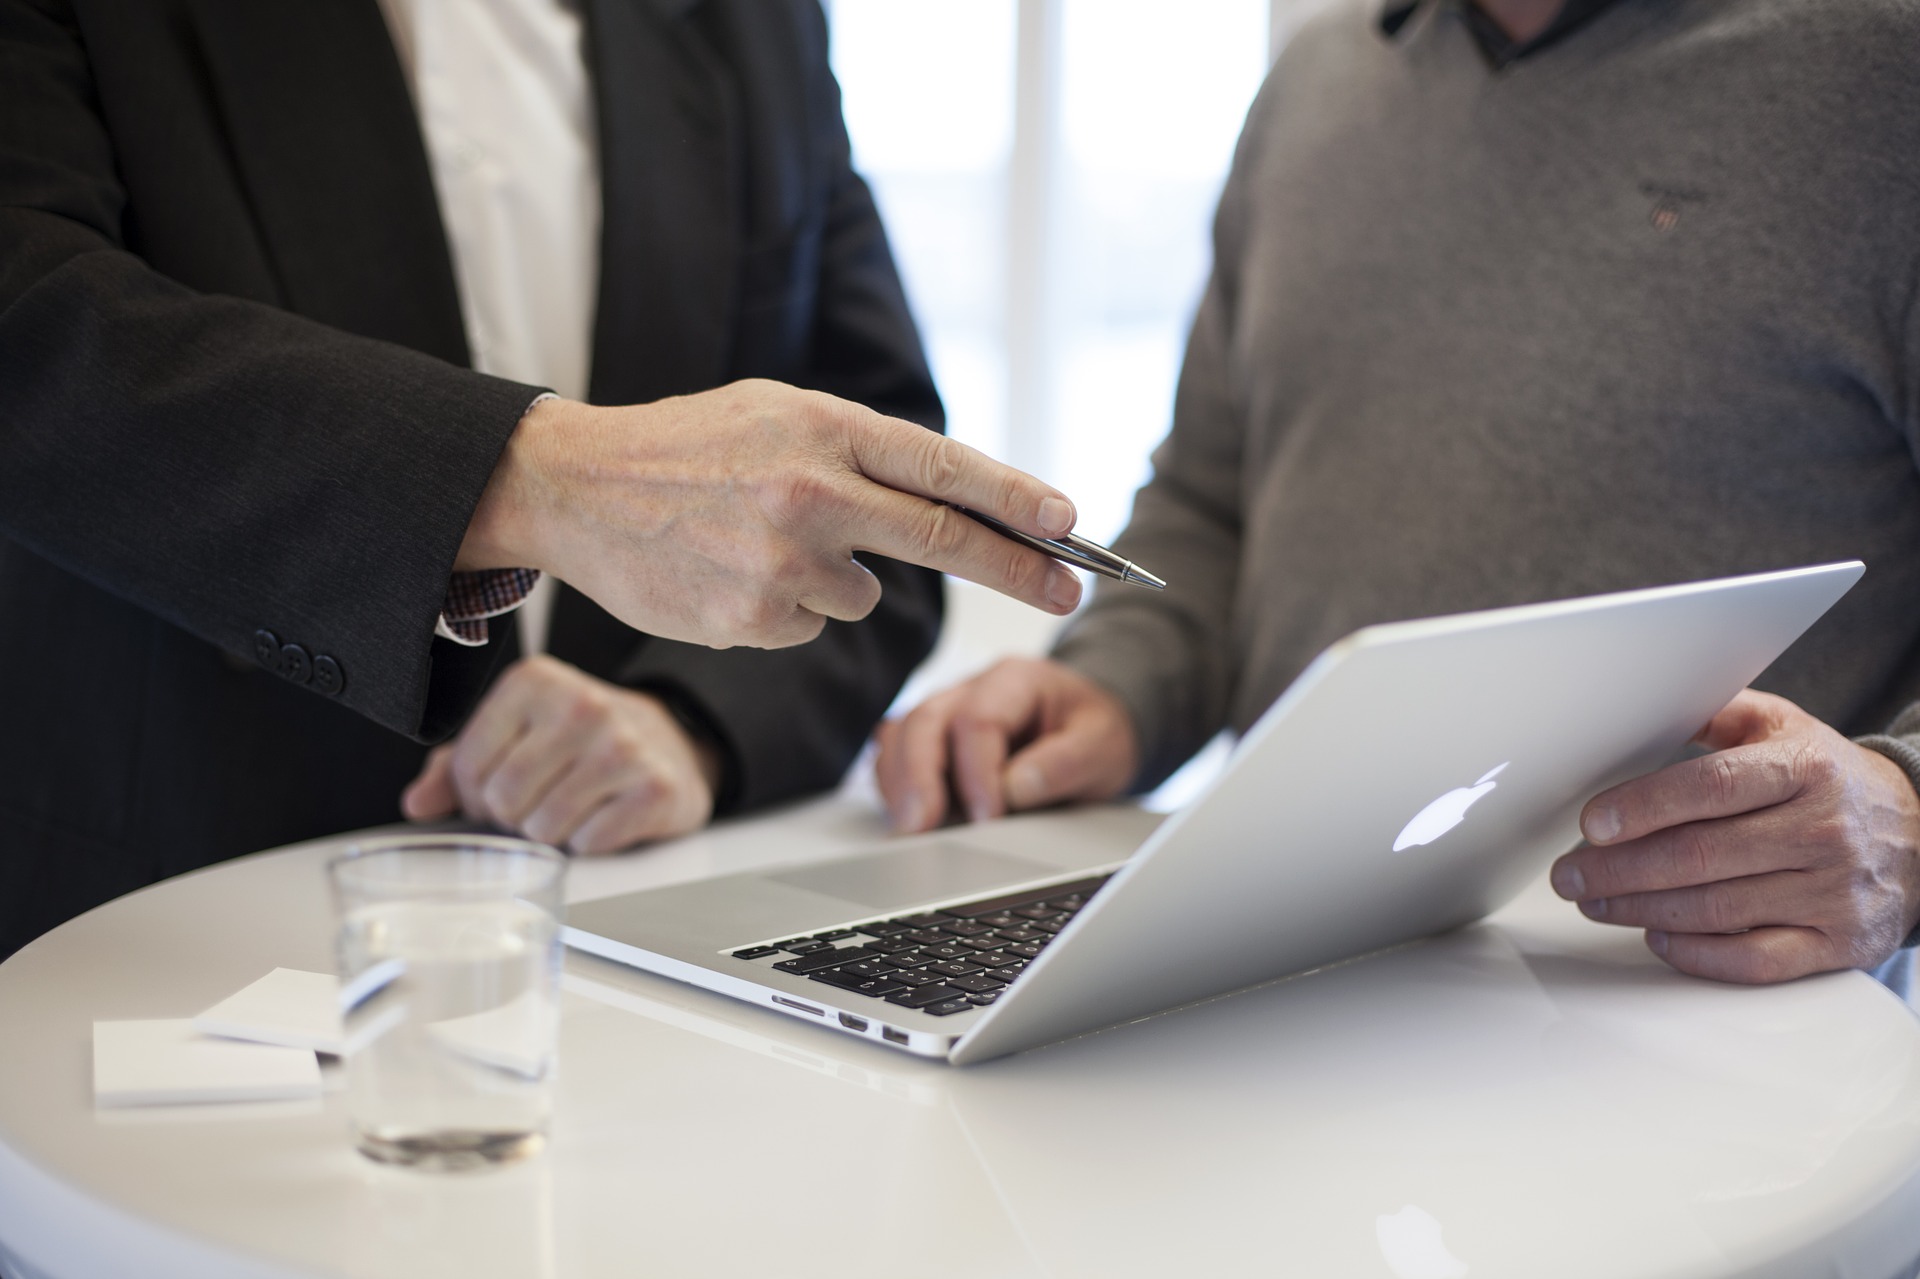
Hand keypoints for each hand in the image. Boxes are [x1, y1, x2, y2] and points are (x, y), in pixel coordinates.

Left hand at [401, 656, 719, 854]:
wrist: (669, 743)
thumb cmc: (578, 741)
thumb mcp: (515, 735)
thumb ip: (456, 766)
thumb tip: (417, 805)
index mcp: (534, 681)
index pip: (468, 766)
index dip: (475, 794)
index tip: (500, 787)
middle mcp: (581, 704)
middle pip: (504, 800)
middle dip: (513, 817)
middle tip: (537, 803)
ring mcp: (623, 746)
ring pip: (544, 827)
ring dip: (550, 833)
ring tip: (571, 807)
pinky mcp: (656, 788)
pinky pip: (590, 842)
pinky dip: (589, 842)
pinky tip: (604, 814)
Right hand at [457, 382, 1083, 649]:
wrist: (575, 487)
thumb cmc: (688, 446)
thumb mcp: (777, 413)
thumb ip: (859, 452)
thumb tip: (953, 501)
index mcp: (822, 427)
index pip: (944, 468)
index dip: (1017, 500)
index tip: (1071, 523)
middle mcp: (811, 492)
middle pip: (944, 540)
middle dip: (1020, 569)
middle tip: (1072, 588)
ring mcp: (782, 561)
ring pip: (863, 593)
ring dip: (837, 577)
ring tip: (759, 540)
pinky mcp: (753, 618)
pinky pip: (810, 624)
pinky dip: (787, 607)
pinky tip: (732, 571)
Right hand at [874, 657, 1138, 832]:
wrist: (1090, 729)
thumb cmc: (1094, 733)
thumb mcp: (1103, 745)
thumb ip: (1065, 763)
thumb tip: (1015, 789)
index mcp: (1016, 679)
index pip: (978, 719)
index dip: (976, 772)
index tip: (988, 818)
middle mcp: (971, 689)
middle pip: (924, 721)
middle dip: (917, 776)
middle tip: (919, 826)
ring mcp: (946, 713)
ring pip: (900, 736)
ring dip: (899, 783)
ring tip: (908, 828)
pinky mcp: (933, 742)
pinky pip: (896, 756)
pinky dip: (895, 786)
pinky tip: (908, 818)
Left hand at [1550, 688, 1919, 981]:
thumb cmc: (1830, 779)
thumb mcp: (1784, 727)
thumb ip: (1715, 714)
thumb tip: (1641, 707)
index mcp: (1804, 770)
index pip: (1711, 788)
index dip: (1643, 807)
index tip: (1591, 824)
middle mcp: (1822, 831)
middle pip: (1700, 855)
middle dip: (1619, 868)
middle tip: (1569, 874)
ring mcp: (1833, 892)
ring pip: (1717, 909)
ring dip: (1640, 909)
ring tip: (1594, 901)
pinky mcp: (1839, 943)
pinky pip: (1756, 960)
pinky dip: (1698, 955)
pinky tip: (1657, 937)